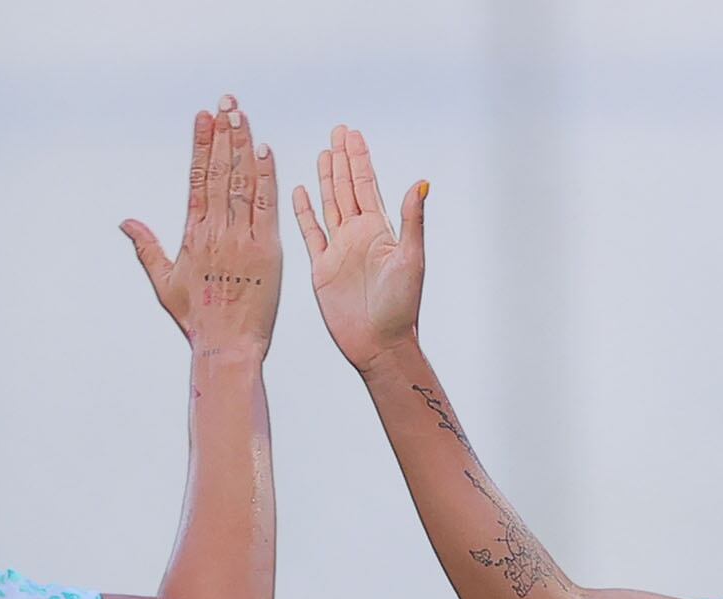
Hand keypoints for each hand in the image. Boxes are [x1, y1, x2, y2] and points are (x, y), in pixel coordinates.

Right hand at [124, 100, 282, 357]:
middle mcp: (216, 231)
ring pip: (241, 182)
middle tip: (227, 101)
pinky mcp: (267, 251)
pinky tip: (266, 150)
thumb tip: (125, 221)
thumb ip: (146, 248)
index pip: (196, 179)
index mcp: (192, 235)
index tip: (203, 117)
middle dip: (223, 134)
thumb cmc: (196, 319)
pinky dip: (266, 177)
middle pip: (219, 172)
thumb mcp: (164, 282)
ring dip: (243, 145)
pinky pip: (266, 206)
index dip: (201, 145)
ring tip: (242, 115)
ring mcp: (242, 239)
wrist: (227, 347)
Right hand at [295, 123, 427, 368]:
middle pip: (347, 187)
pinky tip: (300, 192)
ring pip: (329, 204)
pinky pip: (310, 233)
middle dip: (342, 159)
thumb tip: (422, 182)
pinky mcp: (322, 267)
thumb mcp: (410, 258)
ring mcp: (339, 249)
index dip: (359, 158)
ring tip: (323, 153)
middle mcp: (358, 235)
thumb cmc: (401, 307)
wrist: (380, 343)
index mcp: (379, 230)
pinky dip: (303, 212)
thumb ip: (412, 219)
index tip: (353, 134)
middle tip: (338, 130)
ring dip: (325, 179)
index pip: (366, 185)